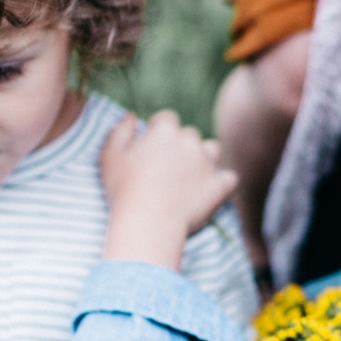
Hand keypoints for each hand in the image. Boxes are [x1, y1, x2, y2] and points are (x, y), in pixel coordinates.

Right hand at [99, 111, 235, 268]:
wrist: (147, 223)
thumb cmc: (123, 190)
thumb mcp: (110, 156)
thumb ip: (120, 131)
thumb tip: (132, 116)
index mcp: (165, 131)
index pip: (167, 119)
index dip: (159, 131)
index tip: (152, 147)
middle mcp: (190, 141)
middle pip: (190, 135)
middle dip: (181, 146)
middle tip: (167, 168)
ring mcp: (207, 163)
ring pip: (213, 150)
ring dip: (204, 158)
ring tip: (190, 177)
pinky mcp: (219, 186)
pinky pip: (230, 178)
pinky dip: (223, 182)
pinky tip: (212, 190)